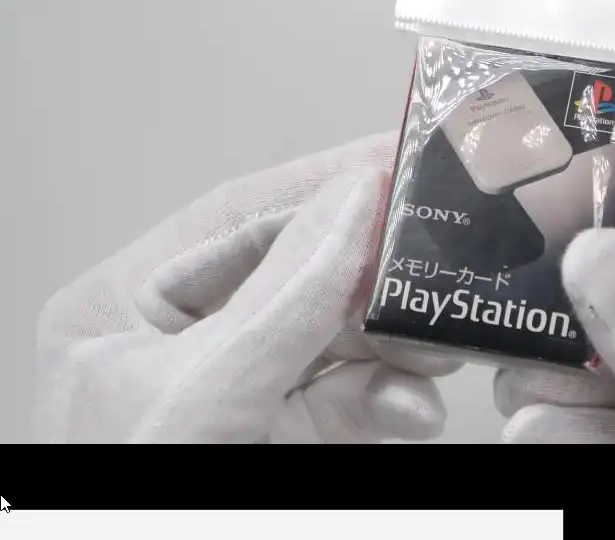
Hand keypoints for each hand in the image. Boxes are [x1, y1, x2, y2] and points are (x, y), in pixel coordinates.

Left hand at [33, 132, 458, 442]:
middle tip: (440, 251)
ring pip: (339, 337)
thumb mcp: (203, 398)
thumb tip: (353, 200)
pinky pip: (354, 399)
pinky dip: (393, 400)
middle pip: (301, 273)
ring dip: (396, 341)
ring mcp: (241, 392)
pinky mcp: (286, 436)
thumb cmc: (128, 523)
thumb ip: (283, 297)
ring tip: (439, 337)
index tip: (400, 159)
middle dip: (374, 273)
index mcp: (125, 309)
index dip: (324, 182)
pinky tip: (415, 408)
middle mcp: (183, 342)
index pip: (239, 218)